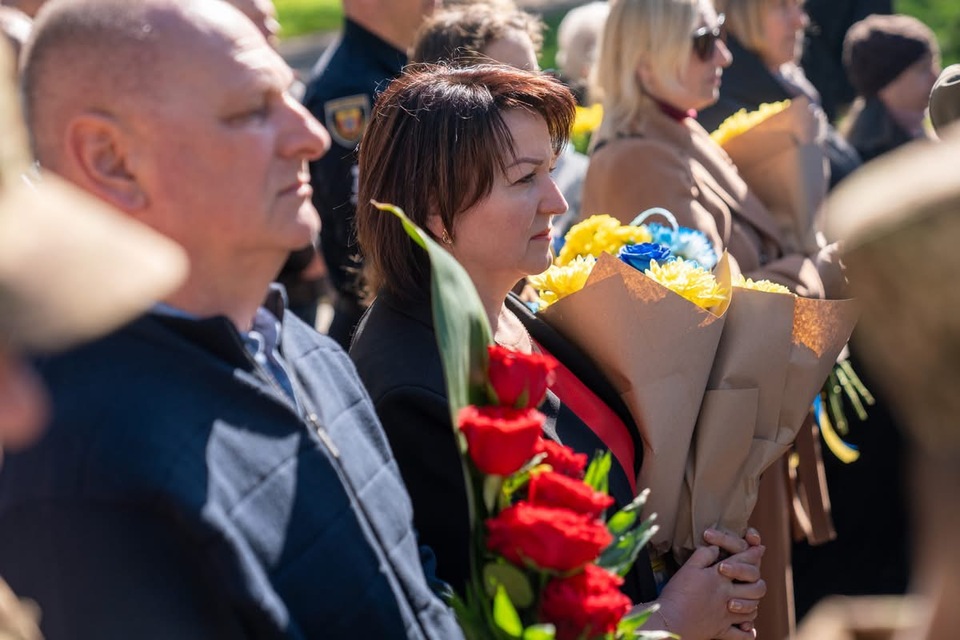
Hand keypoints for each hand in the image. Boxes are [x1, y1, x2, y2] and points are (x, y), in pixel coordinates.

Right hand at [645, 530, 765, 639]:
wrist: (670, 619)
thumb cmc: (677, 593)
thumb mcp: (688, 568)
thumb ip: (703, 555)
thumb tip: (716, 548)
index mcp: (719, 578)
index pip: (741, 562)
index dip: (752, 554)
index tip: (759, 548)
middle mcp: (727, 595)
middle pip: (756, 588)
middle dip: (758, 581)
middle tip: (756, 577)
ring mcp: (726, 614)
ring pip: (752, 609)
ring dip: (753, 603)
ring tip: (750, 599)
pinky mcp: (721, 630)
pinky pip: (742, 635)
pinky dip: (748, 632)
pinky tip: (748, 628)